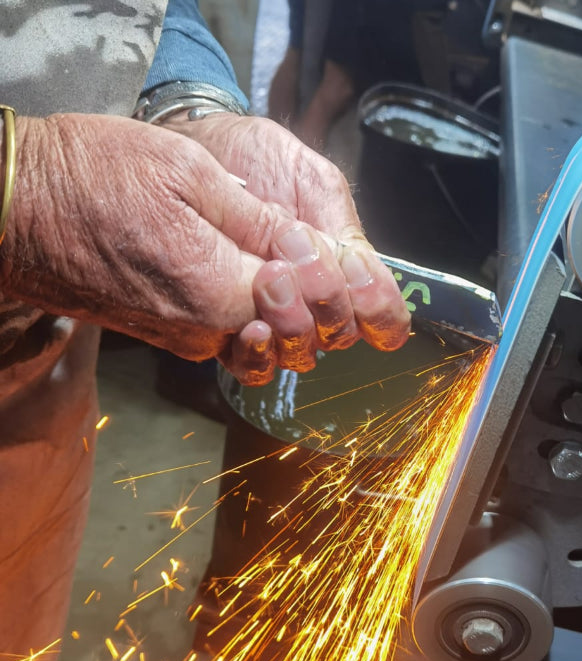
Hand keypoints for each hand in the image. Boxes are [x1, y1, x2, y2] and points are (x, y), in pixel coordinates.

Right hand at [0, 113, 295, 379]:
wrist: (13, 208)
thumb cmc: (92, 175)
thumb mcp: (186, 170)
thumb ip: (256, 217)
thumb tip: (305, 244)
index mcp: (216, 291)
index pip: (300, 300)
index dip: (319, 272)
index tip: (313, 240)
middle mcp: (203, 330)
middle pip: (284, 331)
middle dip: (308, 298)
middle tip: (306, 255)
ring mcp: (182, 338)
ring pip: (255, 338)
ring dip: (279, 309)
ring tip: (277, 263)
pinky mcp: (164, 334)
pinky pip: (222, 334)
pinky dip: (245, 313)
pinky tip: (243, 274)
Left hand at [163, 112, 409, 382]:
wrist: (197, 152)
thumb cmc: (257, 160)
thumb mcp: (311, 179)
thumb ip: (342, 226)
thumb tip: (366, 272)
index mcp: (344, 272)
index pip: (382, 317)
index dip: (382, 314)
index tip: (364, 290)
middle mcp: (314, 306)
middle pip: (340, 335)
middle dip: (328, 304)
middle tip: (296, 264)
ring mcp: (274, 323)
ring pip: (302, 355)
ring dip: (294, 326)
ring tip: (271, 282)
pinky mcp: (231, 332)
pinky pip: (254, 367)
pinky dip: (258, 353)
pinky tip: (252, 326)